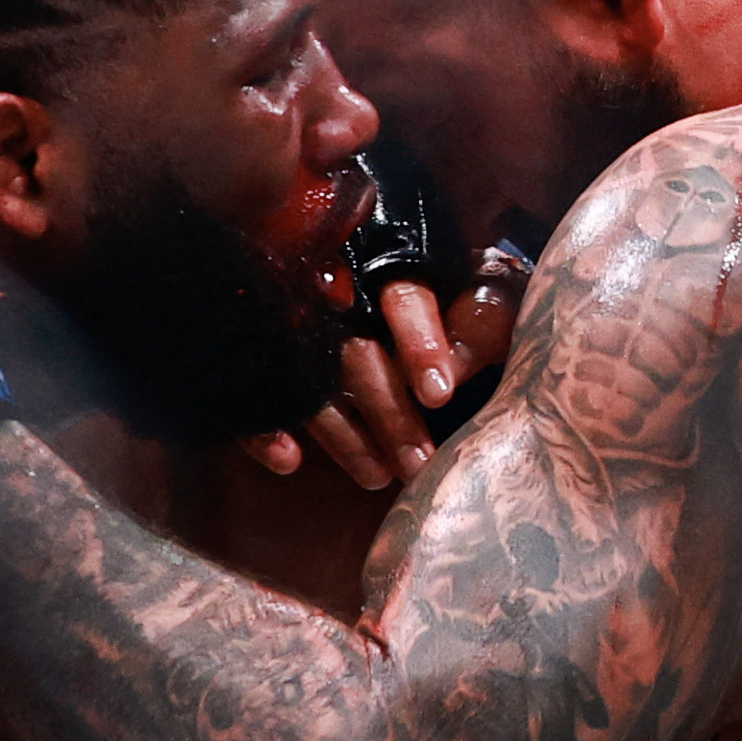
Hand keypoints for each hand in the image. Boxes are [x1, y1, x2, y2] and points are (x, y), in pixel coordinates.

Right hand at [248, 251, 528, 485]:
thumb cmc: (455, 292)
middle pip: (358, 352)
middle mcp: (340, 288)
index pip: (405, 299)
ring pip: (314, 381)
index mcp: (394, 262)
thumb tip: (460, 365)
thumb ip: (484, 318)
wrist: (405, 283)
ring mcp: (298, 322)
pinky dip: (266, 430)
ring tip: (377, 478)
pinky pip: (258, 392)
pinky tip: (288, 461)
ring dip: (343, 436)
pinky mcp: (265, 353)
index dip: (419, 344)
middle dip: (388, 413)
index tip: (438, 395)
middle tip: (418, 463)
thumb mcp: (483, 291)